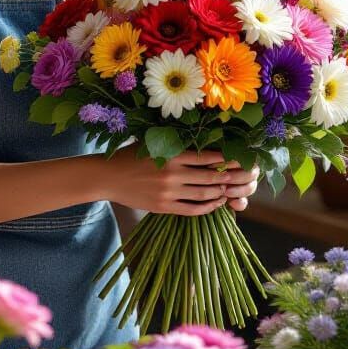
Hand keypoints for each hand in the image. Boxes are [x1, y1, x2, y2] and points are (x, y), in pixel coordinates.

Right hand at [98, 147, 258, 216]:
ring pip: (204, 195)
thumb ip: (174, 142)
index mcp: (171, 154)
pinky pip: (192, 210)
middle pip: (210, 177)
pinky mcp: (163, 207)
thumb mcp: (152, 142)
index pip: (208, 157)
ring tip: (228, 190)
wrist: (108, 177)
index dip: (226, 159)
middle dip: (228, 177)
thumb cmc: (131, 156)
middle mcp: (173, 173)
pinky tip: (215, 204)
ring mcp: (169, 192)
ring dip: (220, 193)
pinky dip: (207, 208)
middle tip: (239, 176)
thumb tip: (202, 138)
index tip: (237, 158)